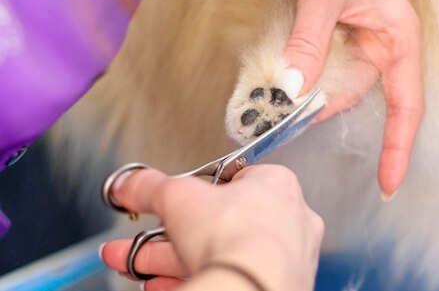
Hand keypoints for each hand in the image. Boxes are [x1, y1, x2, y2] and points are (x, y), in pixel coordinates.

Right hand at [100, 165, 323, 290]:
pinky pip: (228, 278)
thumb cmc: (237, 236)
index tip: (167, 204)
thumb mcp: (178, 196)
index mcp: (275, 184)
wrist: (251, 288)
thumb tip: (130, 184)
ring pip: (219, 255)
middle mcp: (286, 219)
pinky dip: (195, 280)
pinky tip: (164, 287)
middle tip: (140, 243)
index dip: (192, 194)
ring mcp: (282, 258)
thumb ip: (150, 187)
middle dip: (166, 236)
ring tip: (137, 266)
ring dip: (171, 261)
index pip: (230, 181)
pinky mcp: (272, 286)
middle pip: (216, 225)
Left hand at [260, 0, 422, 196]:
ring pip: (327, 83)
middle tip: (286, 120)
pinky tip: (273, 83)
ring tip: (273, 105)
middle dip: (323, 110)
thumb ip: (311, 43)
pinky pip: (310, 65)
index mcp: (396, 36)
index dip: (397, 146)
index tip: (388, 183)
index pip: (405, 102)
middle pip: (354, 95)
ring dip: (303, 95)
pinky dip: (292, 76)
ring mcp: (346, 37)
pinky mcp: (319, 31)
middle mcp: (376, 42)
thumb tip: (295, 90)